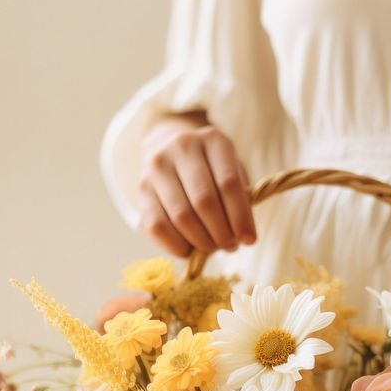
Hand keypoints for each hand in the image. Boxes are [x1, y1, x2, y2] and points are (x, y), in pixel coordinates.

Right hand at [138, 113, 256, 256]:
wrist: (169, 145)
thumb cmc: (211, 167)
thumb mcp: (232, 170)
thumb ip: (240, 198)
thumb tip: (241, 238)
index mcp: (213, 140)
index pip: (229, 184)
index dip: (241, 217)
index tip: (249, 240)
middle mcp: (182, 147)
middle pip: (204, 201)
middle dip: (221, 233)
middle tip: (230, 246)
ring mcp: (157, 166)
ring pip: (181, 216)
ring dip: (201, 241)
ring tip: (212, 247)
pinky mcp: (141, 188)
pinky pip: (156, 226)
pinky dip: (176, 245)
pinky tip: (189, 250)